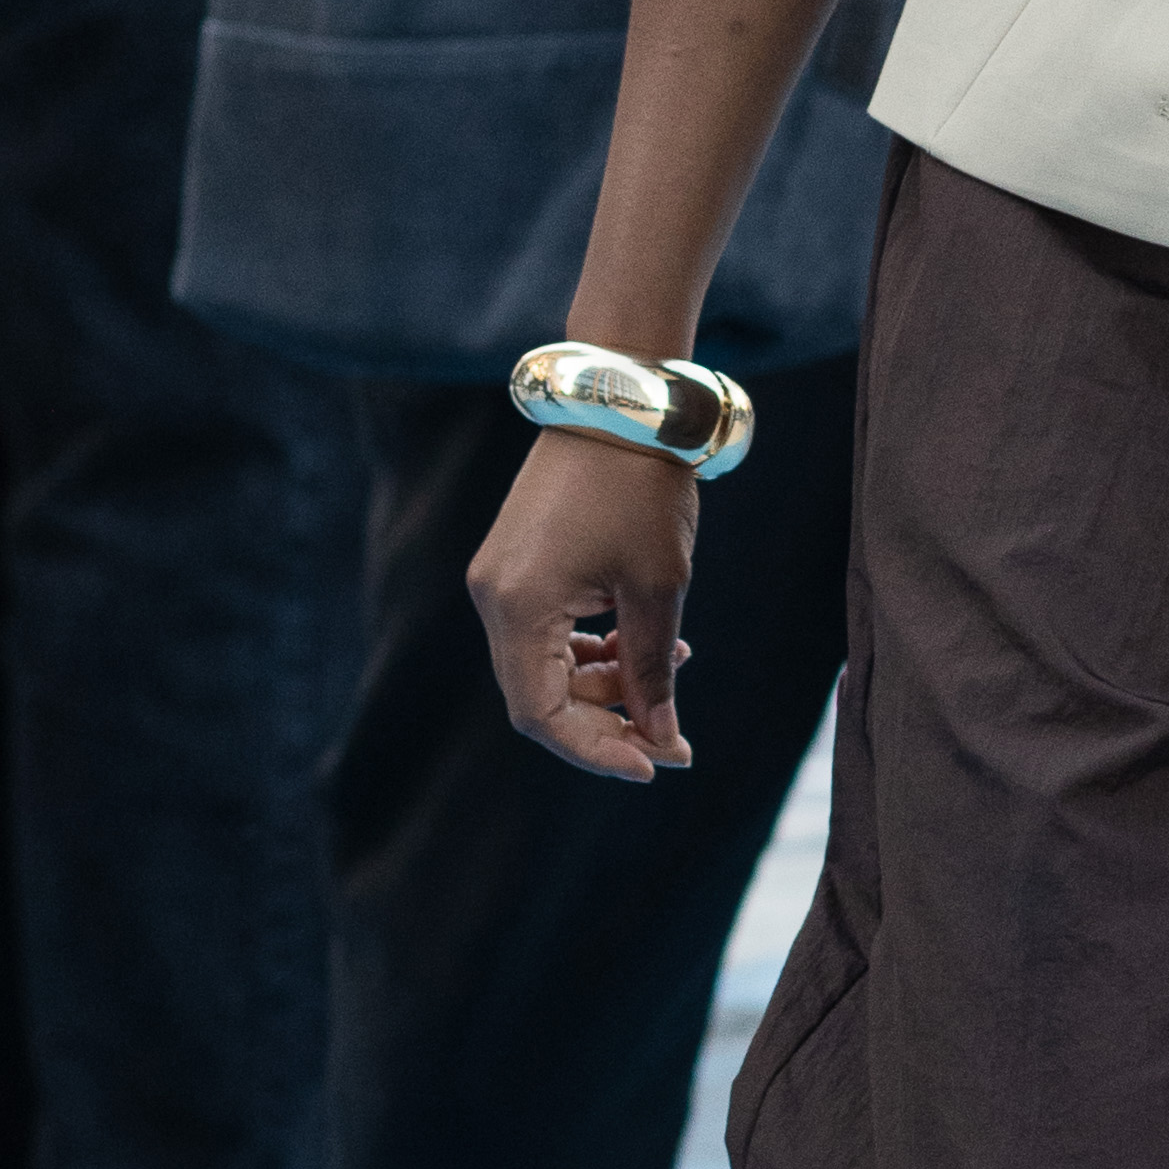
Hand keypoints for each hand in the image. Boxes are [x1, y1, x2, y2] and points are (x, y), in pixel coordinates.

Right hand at [471, 426, 702, 782]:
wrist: (620, 401)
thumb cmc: (641, 489)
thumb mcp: (658, 587)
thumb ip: (652, 671)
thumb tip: (661, 740)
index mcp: (518, 606)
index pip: (541, 715)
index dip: (595, 751)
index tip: (655, 767)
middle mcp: (494, 597)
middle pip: (539, 697)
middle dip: (607, 722)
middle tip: (673, 737)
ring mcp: (500, 579)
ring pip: (545, 667)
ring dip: (605, 683)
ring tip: (674, 664)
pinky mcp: (518, 564)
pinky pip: (547, 632)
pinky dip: (593, 648)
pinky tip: (645, 638)